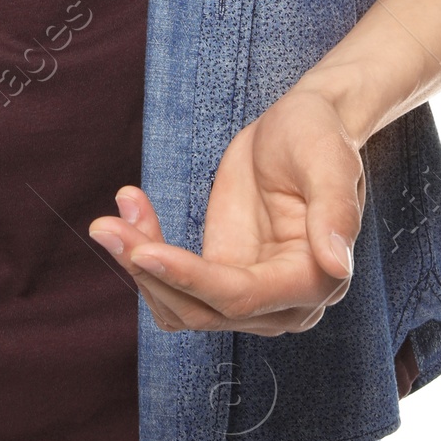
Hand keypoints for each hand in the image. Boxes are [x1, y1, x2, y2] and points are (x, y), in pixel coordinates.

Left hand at [88, 84, 364, 334]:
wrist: (300, 129)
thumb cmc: (319, 137)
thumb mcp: (329, 161)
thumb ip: (335, 212)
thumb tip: (335, 264)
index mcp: (315, 280)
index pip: (241, 297)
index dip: (189, 279)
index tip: (142, 251)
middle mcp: (283, 303)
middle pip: (202, 311)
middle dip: (149, 273)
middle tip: (105, 226)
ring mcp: (249, 295)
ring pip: (180, 307)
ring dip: (140, 268)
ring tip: (113, 217)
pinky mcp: (221, 276)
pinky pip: (172, 285)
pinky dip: (144, 254)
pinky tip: (132, 207)